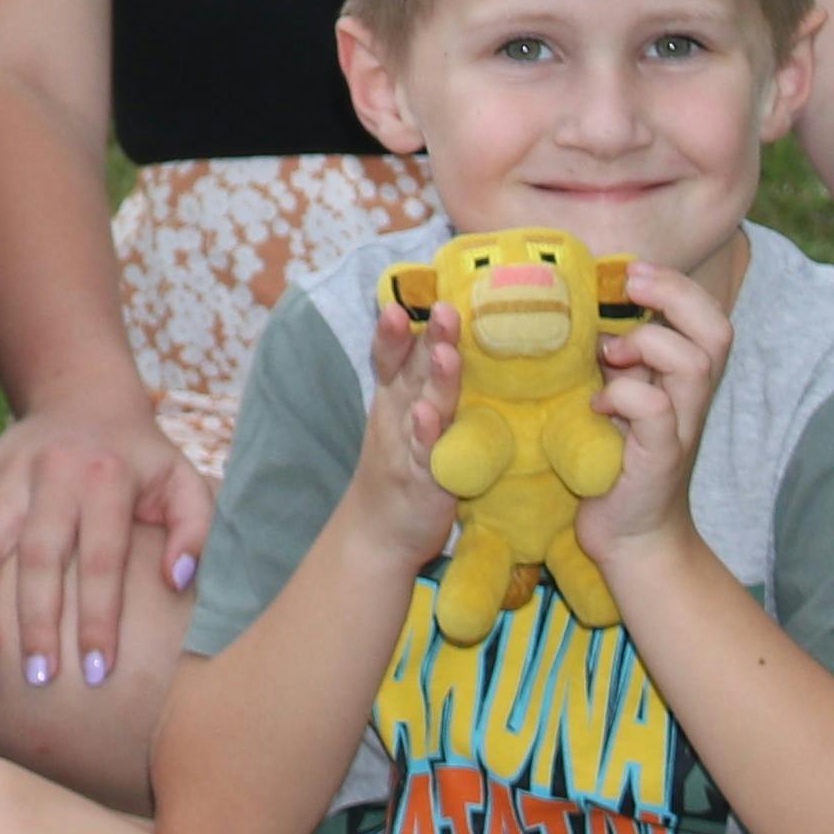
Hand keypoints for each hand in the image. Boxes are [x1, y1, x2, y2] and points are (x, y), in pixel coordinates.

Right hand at [0, 391, 209, 696]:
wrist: (83, 395)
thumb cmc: (141, 459)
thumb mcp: (183, 481)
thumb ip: (195, 528)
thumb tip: (177, 580)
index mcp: (107, 478)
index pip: (101, 560)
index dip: (99, 619)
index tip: (99, 672)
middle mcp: (53, 472)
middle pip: (38, 556)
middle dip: (37, 621)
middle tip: (39, 677)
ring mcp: (7, 474)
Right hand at [341, 297, 469, 570]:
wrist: (378, 533)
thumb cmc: (400, 466)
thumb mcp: (406, 417)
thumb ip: (425, 379)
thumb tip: (456, 337)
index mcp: (396, 398)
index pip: (392, 357)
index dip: (394, 331)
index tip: (401, 300)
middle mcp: (399, 416)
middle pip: (412, 373)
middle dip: (428, 340)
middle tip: (444, 310)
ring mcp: (408, 448)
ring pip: (424, 407)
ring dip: (435, 380)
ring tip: (445, 353)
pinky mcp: (425, 481)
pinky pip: (426, 454)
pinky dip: (425, 435)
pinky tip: (427, 416)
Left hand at [576, 257, 735, 570]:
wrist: (630, 538)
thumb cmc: (613, 463)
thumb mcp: (615, 399)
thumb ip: (615, 361)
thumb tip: (581, 309)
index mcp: (681, 379)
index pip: (707, 316)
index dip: (676, 286)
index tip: (630, 273)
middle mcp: (691, 400)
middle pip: (717, 331)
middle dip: (675, 295)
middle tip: (631, 286)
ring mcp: (680, 430)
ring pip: (694, 364)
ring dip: (649, 345)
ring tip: (611, 355)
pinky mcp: (660, 459)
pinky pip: (655, 411)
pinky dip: (623, 396)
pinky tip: (596, 407)